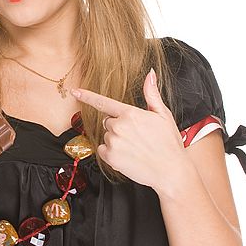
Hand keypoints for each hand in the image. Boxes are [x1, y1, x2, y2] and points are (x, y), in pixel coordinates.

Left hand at [71, 68, 186, 189]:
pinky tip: (127, 156)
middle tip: (137, 136)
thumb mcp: (163, 115)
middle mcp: (119, 126)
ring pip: (106, 136)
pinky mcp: (111, 157)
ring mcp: (114, 142)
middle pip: (108, 122)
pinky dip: (111, 154)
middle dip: (118, 127)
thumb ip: (152, 94)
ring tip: (135, 148)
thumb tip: (150, 74)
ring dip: (116, 141)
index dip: (87, 96)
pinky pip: (102, 151)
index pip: (104, 102)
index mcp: (130, 114)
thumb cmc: (169, 144)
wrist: (171, 171)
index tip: (75, 91)